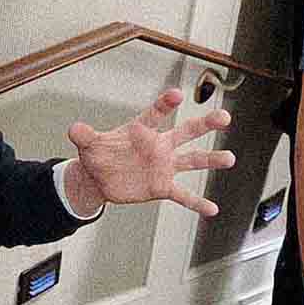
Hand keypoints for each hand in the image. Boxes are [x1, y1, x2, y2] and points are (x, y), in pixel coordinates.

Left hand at [65, 87, 235, 218]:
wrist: (101, 179)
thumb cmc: (99, 155)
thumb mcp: (89, 145)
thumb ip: (85, 136)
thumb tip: (74, 128)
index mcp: (142, 131)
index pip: (156, 114)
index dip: (166, 104)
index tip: (177, 95)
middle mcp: (159, 146)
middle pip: (186, 132)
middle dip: (205, 124)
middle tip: (224, 117)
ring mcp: (164, 166)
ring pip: (192, 160)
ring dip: (211, 160)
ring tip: (229, 158)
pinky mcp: (163, 187)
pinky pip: (183, 195)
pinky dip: (197, 202)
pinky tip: (213, 209)